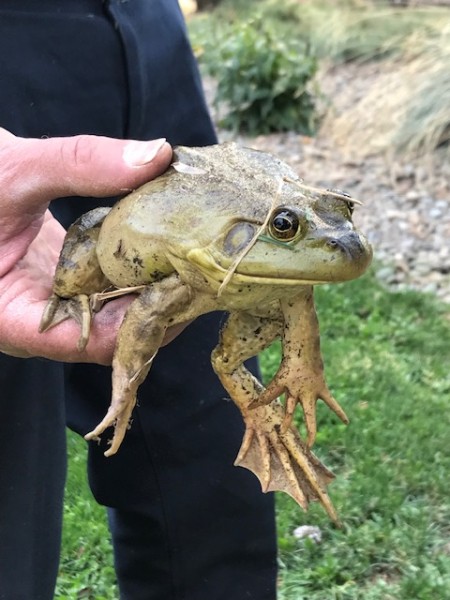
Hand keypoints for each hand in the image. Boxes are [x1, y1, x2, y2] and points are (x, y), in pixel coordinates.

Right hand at [0, 128, 172, 363]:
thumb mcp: (14, 171)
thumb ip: (80, 164)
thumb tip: (158, 155)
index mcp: (9, 318)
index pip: (94, 344)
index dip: (145, 321)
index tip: (185, 284)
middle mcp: (37, 324)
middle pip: (115, 334)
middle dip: (160, 305)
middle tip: (205, 269)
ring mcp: (55, 305)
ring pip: (118, 314)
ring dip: (155, 288)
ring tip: (194, 257)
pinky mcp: (68, 283)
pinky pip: (112, 289)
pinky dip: (140, 270)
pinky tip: (167, 246)